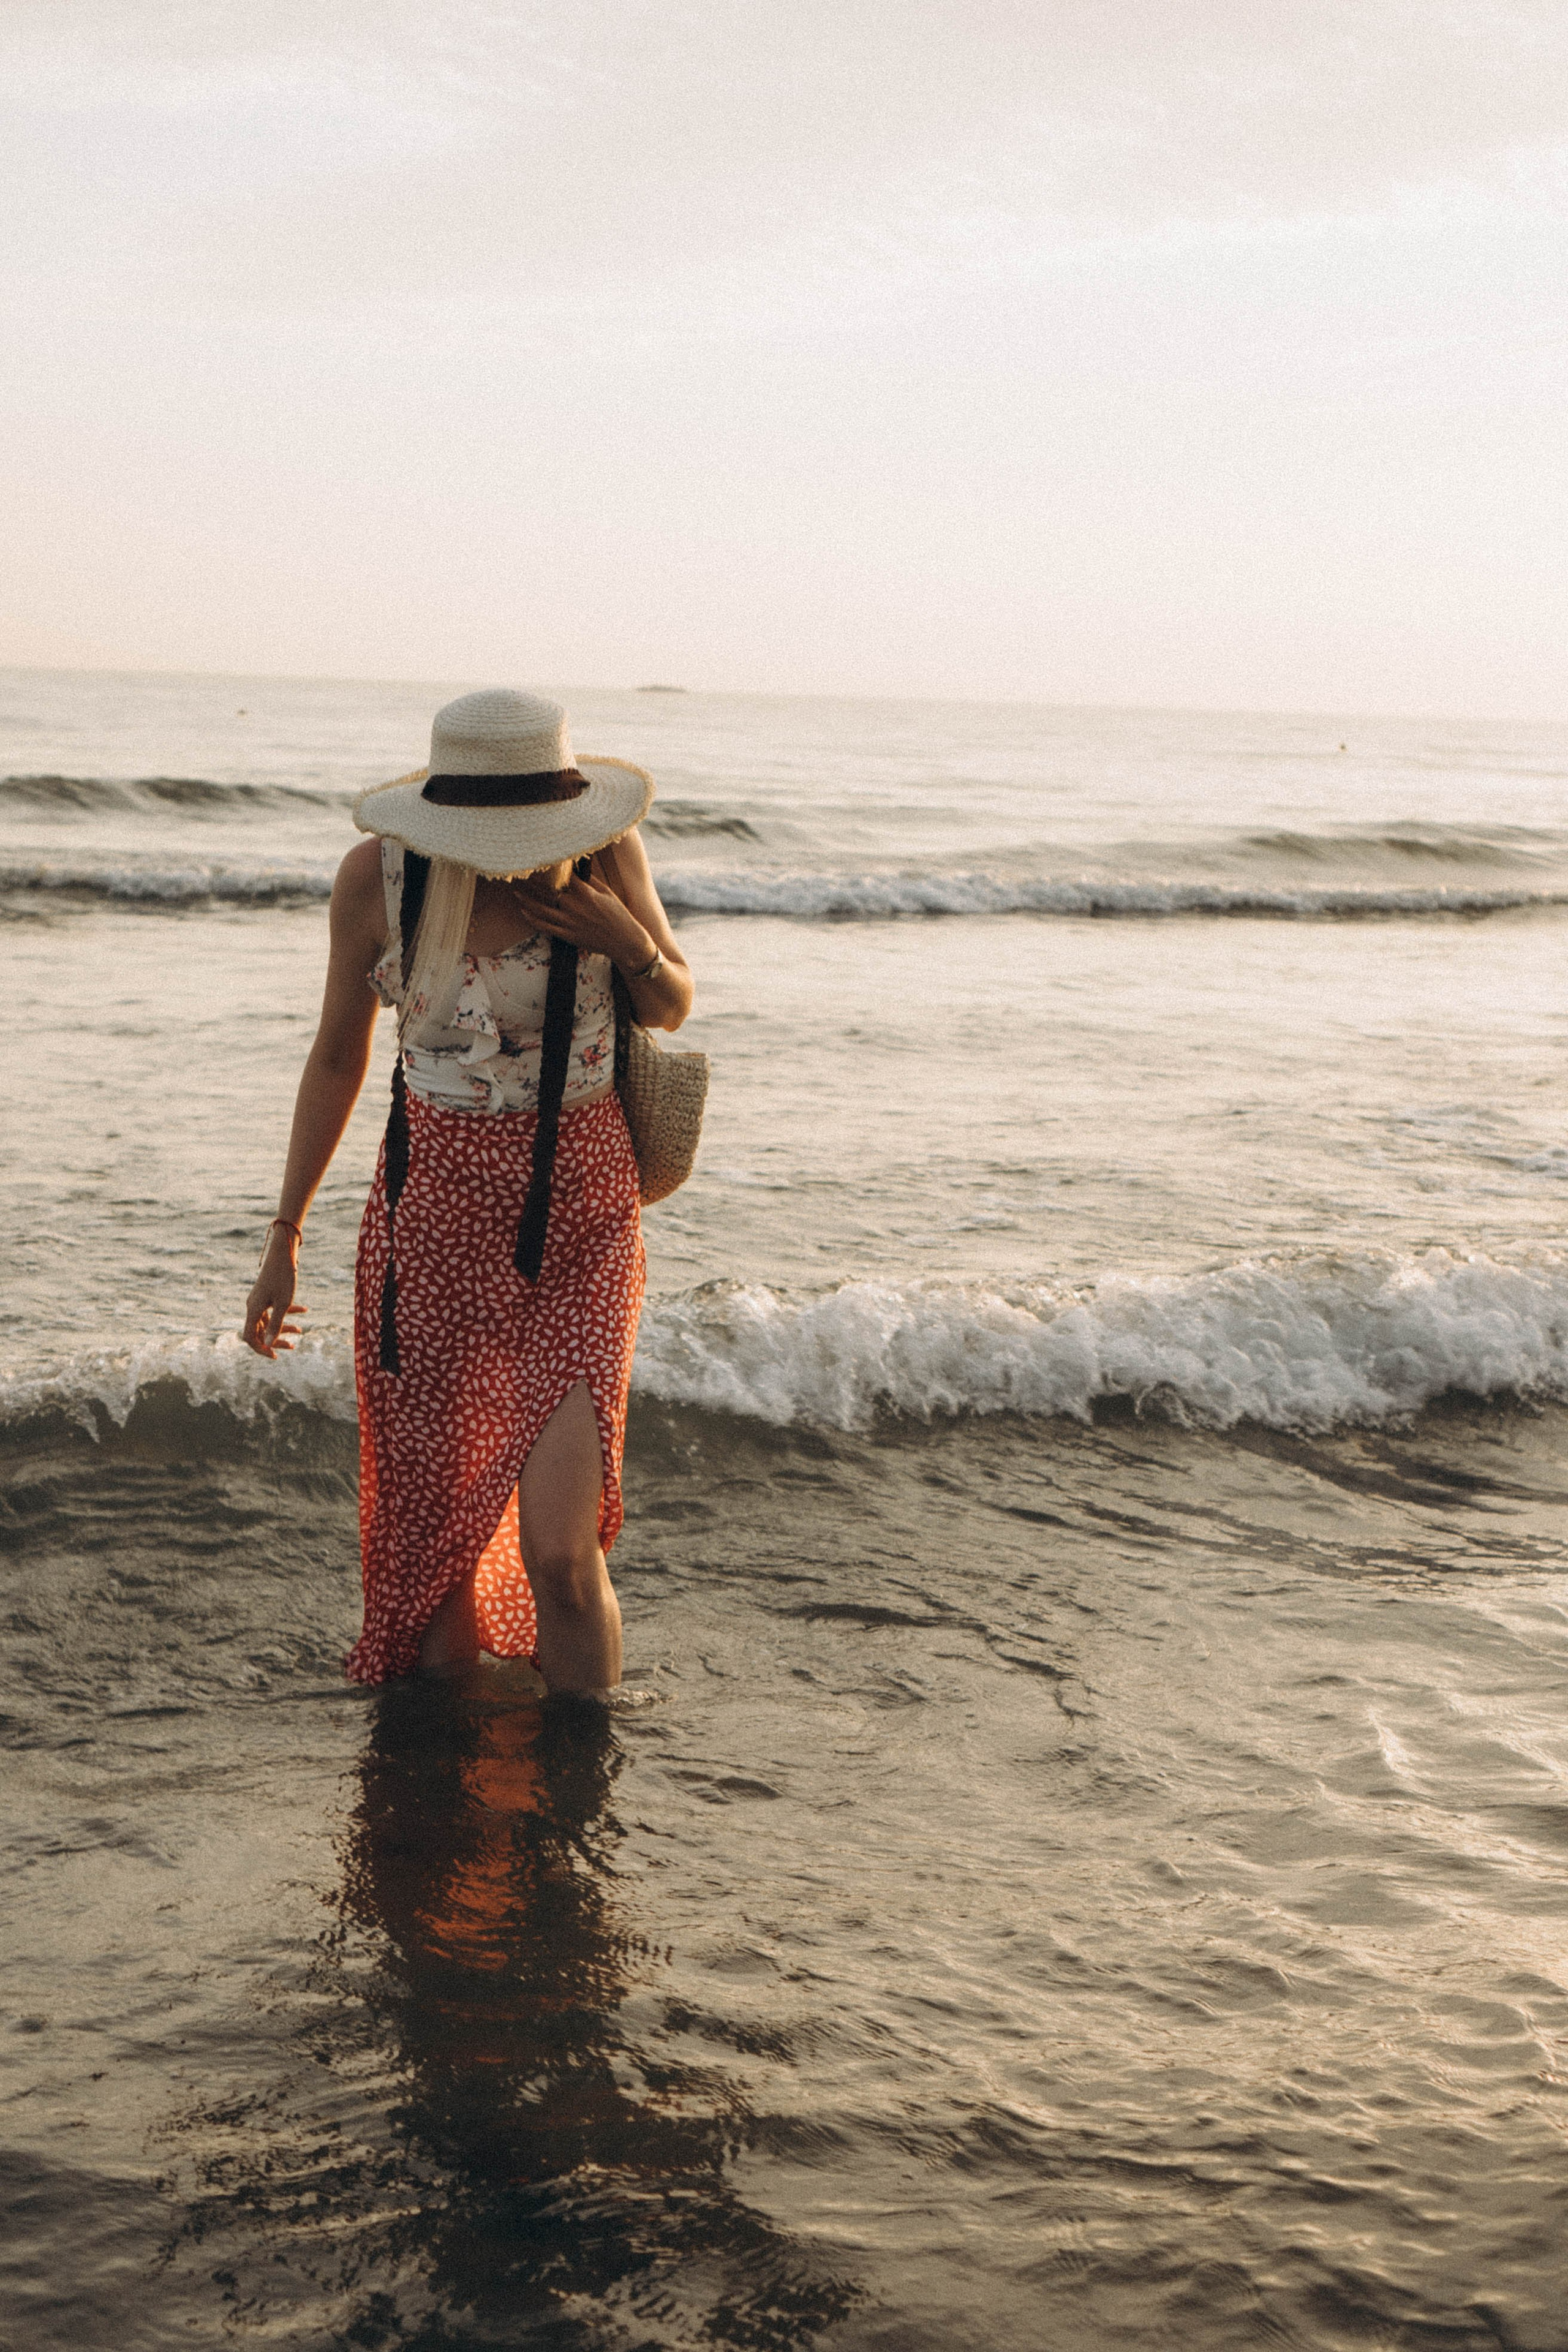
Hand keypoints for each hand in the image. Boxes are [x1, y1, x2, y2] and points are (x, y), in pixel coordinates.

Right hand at [241, 1233, 307, 1356]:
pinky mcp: (266, 1293)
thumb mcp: (283, 1304)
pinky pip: (274, 1308)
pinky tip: (304, 1310)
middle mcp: (252, 1305)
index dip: (261, 1349)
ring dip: (284, 1326)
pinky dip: (288, 1311)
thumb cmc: (284, 1277)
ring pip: (269, 1320)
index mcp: (253, 1310)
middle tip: (292, 1346)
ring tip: (301, 1330)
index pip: (249, 1338)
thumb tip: (269, 1346)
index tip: (275, 1356)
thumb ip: (276, 1325)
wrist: (284, 1251)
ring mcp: (259, 1299)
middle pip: (260, 1331)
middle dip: (275, 1339)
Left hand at [514, 872, 654, 970]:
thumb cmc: (619, 916)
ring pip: (542, 909)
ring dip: (527, 900)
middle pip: (548, 891)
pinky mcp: (568, 935)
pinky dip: (533, 920)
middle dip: (533, 883)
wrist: (624, 942)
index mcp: (586, 894)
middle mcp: (575, 907)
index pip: (563, 877)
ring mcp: (570, 922)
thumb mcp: (608, 894)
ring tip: (516, 892)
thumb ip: (592, 881)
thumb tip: (579, 869)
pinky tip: (524, 912)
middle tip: (521, 875)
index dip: (550, 869)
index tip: (540, 862)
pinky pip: (546, 927)